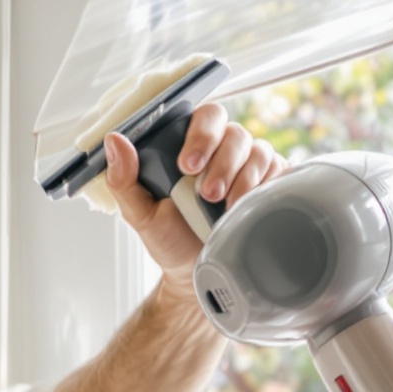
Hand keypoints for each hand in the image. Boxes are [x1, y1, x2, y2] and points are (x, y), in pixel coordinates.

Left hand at [99, 102, 285, 283]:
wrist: (197, 274)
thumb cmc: (170, 238)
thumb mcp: (140, 212)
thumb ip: (124, 179)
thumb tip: (114, 141)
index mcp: (190, 145)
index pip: (204, 117)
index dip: (201, 135)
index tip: (188, 165)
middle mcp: (223, 149)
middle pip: (234, 133)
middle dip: (222, 163)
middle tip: (207, 193)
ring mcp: (249, 166)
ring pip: (258, 151)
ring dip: (243, 178)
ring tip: (224, 207)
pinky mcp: (270, 184)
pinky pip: (278, 171)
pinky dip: (265, 187)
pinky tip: (247, 206)